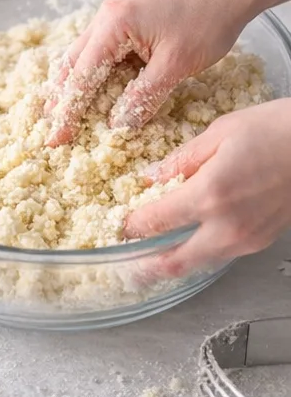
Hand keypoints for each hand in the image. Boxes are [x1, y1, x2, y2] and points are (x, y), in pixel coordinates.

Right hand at [44, 0, 248, 145]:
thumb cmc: (207, 21)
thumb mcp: (175, 66)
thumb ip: (142, 97)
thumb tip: (116, 127)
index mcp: (114, 25)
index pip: (81, 76)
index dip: (69, 111)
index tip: (57, 139)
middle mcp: (106, 17)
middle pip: (72, 64)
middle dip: (62, 99)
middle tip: (53, 131)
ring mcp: (114, 16)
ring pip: (82, 58)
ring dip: (74, 87)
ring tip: (64, 116)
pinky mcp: (127, 20)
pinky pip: (100, 52)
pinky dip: (91, 75)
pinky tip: (91, 92)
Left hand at [124, 98, 290, 278]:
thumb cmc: (278, 129)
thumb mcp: (221, 132)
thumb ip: (181, 160)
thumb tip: (150, 177)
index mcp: (209, 194)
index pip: (153, 223)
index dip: (131, 226)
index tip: (121, 225)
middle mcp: (224, 225)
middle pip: (171, 262)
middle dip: (143, 268)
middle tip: (125, 267)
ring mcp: (244, 239)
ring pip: (195, 265)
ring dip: (171, 264)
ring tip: (152, 260)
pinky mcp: (258, 242)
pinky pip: (218, 256)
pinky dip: (198, 254)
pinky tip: (190, 244)